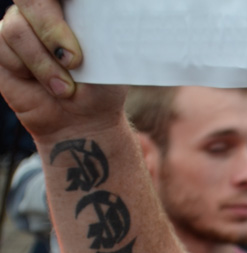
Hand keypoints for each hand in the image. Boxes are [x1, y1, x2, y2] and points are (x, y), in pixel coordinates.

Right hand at [0, 2, 125, 143]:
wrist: (83, 120)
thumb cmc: (100, 85)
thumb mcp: (109, 58)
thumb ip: (97, 29)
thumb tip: (101, 13)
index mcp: (70, 5)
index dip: (53, 3)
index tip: (73, 42)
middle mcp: (41, 10)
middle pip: (31, 0)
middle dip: (51, 29)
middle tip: (74, 61)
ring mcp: (18, 27)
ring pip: (17, 29)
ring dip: (43, 64)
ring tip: (65, 88)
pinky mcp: (1, 48)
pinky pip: (1, 48)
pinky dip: (24, 70)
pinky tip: (41, 84)